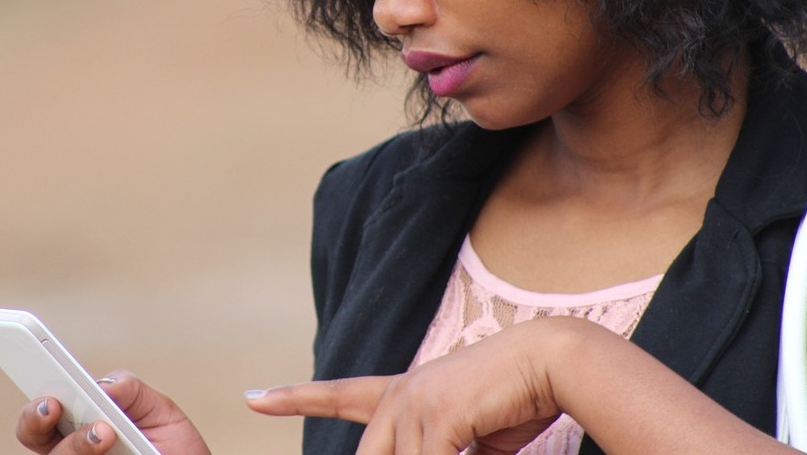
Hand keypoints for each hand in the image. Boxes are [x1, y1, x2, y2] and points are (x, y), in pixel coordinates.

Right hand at [16, 370, 211, 454]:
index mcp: (82, 423)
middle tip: (56, 408)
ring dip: (76, 444)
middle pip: (35, 438)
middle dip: (36, 420)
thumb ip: (131, 391)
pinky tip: (110, 449)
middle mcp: (75, 449)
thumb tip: (102, 385)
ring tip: (104, 433)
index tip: (47, 397)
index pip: (44, 414)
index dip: (35, 404)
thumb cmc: (175, 448)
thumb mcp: (160, 410)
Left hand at [246, 319, 566, 453]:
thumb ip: (440, 452)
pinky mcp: (433, 416)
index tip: (254, 397)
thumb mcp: (471, 440)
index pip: (340, 395)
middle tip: (440, 440)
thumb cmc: (518, 400)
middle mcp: (399, 395)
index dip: (295, 398)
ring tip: (462, 435)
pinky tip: (471, 446)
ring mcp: (411, 403)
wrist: (552, 362)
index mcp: (404, 393)